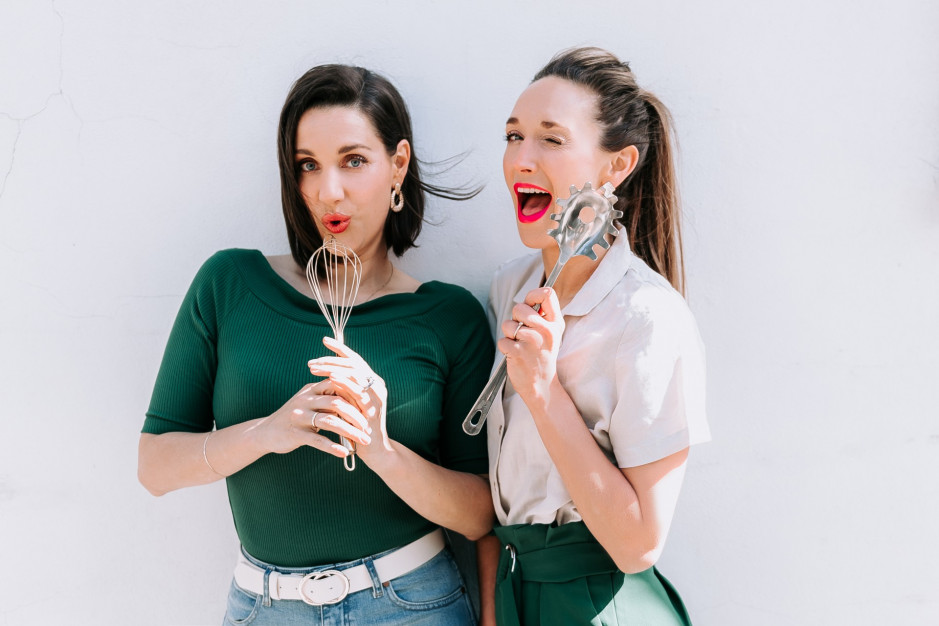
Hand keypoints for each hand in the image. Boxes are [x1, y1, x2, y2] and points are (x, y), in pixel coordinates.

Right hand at [254, 379, 370, 458]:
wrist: (265, 432)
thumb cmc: (295, 417)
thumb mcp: (310, 402)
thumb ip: (329, 397)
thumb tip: (356, 395)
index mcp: (312, 389)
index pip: (339, 386)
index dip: (357, 396)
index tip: (372, 407)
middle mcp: (306, 399)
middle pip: (338, 403)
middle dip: (357, 416)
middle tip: (369, 428)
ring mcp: (299, 416)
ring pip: (330, 421)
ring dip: (350, 432)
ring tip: (363, 441)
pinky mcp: (294, 433)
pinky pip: (317, 440)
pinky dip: (333, 447)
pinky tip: (344, 452)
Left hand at [308, 336, 390, 459]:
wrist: (374, 450)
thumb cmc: (358, 426)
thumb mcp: (350, 403)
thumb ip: (344, 388)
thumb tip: (328, 372)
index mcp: (372, 381)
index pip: (355, 359)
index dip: (340, 348)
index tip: (324, 340)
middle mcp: (377, 385)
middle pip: (354, 364)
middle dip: (331, 360)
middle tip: (312, 361)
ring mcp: (377, 396)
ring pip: (355, 374)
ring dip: (333, 368)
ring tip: (315, 367)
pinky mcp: (373, 407)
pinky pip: (357, 391)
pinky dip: (344, 382)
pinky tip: (330, 378)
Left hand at [497, 287, 564, 409]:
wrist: (541, 384)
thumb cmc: (543, 356)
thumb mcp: (552, 334)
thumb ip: (544, 315)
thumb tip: (529, 299)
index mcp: (555, 323)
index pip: (547, 293)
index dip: (533, 295)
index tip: (529, 305)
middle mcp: (545, 330)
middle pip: (520, 308)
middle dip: (515, 319)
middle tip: (523, 333)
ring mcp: (531, 341)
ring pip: (508, 324)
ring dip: (509, 335)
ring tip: (520, 345)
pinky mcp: (517, 352)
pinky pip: (502, 340)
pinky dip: (505, 347)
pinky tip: (515, 355)